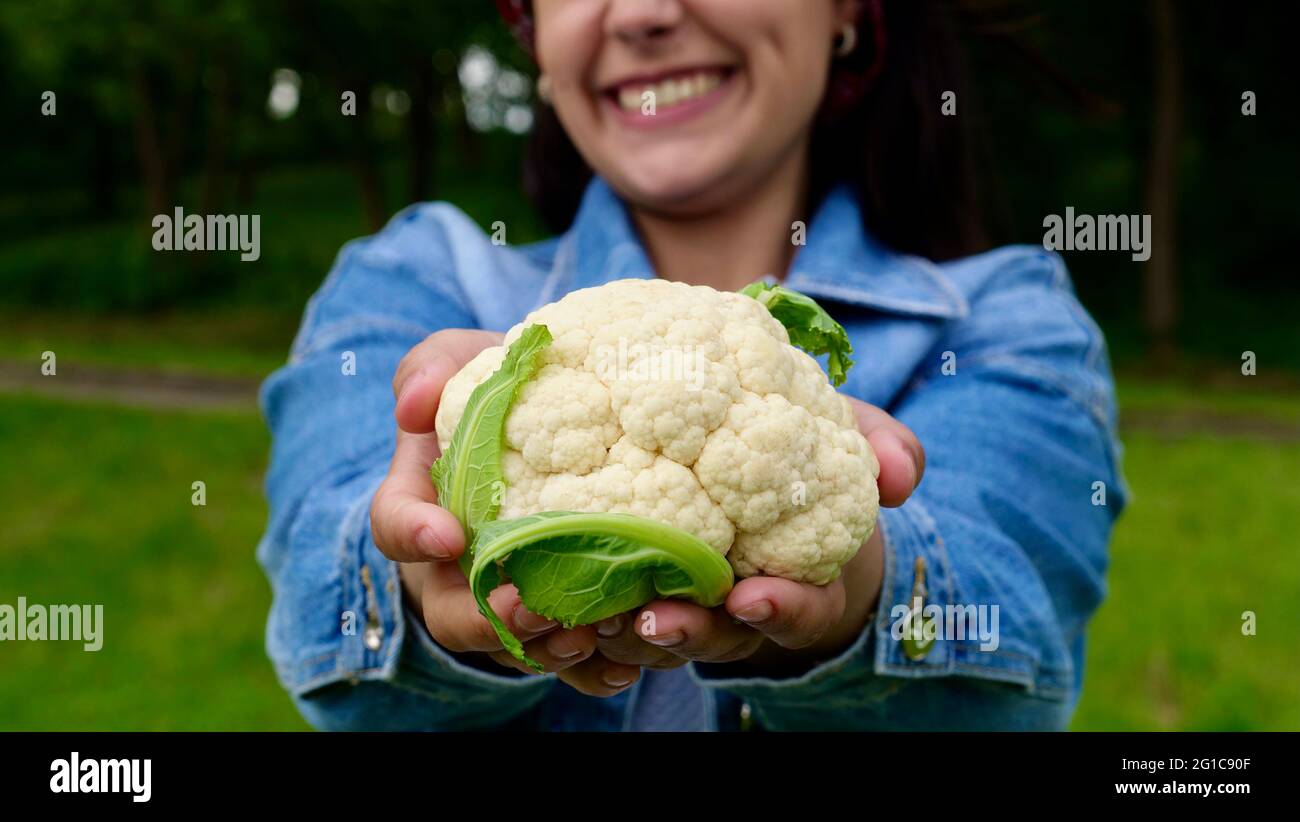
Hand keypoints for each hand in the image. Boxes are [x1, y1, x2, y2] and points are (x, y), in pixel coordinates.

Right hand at [371, 329, 606, 680]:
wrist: (565, 421)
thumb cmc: (502, 391)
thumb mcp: (461, 361)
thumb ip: (431, 369)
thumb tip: (413, 404)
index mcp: (422, 507)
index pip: (394, 526)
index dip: (413, 536)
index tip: (446, 535)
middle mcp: (456, 569)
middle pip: (455, 616)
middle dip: (491, 620)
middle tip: (533, 607)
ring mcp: (506, 601)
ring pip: (516, 649)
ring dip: (548, 651)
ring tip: (589, 635)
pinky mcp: (560, 621)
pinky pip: (571, 663)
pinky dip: (595, 671)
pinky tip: (626, 663)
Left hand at [560, 397, 924, 687]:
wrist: (746, 467)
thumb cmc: (802, 461)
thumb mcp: (845, 444)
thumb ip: (880, 449)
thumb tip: (904, 472)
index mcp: (797, 584)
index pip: (798, 611)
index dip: (780, 610)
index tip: (755, 594)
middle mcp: (736, 609)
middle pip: (710, 638)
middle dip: (683, 633)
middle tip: (652, 617)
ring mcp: (678, 604)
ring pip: (644, 640)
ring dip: (612, 632)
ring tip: (580, 611)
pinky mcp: (620, 588)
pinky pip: (595, 620)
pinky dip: (569, 618)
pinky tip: (534, 596)